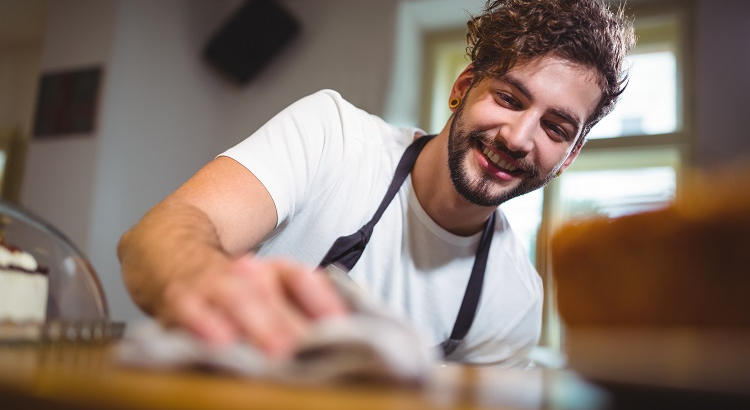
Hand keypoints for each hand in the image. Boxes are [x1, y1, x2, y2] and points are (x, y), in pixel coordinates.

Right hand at [158, 255, 347, 357]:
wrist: (170, 255)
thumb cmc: (232, 286)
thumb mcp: (272, 290)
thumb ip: (307, 306)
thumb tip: (343, 329)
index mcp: (274, 271)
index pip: (301, 279)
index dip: (321, 300)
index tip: (340, 324)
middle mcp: (246, 273)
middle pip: (273, 296)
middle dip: (291, 326)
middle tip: (311, 351)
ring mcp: (214, 284)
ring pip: (239, 300)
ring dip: (259, 325)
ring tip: (278, 352)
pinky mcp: (180, 301)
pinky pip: (191, 311)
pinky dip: (204, 324)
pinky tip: (220, 342)